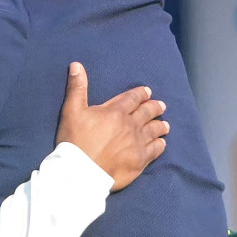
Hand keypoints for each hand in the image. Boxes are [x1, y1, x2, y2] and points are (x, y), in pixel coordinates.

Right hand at [55, 62, 167, 191]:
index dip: (141, 94)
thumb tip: (76, 65)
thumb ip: (77, 88)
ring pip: (154, 131)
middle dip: (155, 107)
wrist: (81, 171)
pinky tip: (162, 143)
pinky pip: (154, 150)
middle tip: (161, 105)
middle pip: (147, 113)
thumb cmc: (75, 140)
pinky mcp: (140, 161)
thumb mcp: (72, 111)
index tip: (147, 91)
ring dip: (160, 125)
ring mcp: (137, 144)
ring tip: (165, 124)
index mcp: (116, 112)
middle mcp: (131, 125)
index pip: (133, 98)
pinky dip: (159, 145)